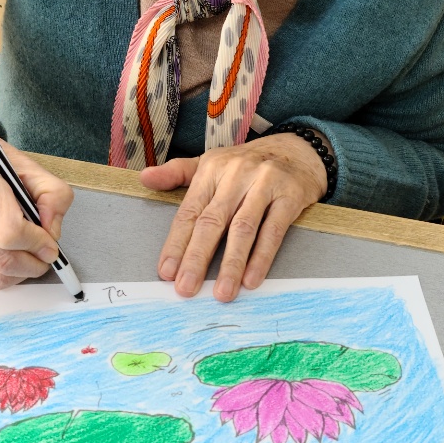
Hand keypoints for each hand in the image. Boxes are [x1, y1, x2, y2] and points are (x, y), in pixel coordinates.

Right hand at [0, 124, 73, 288]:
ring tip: (28, 251)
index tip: (49, 242)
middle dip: (34, 265)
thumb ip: (52, 195)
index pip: (9, 232)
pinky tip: (1, 243)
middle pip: (2, 261)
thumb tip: (52, 234)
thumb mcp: (27, 164)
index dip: (36, 243)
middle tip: (45, 254)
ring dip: (19, 272)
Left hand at [141, 133, 328, 302]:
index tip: (166, 272)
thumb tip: (144, 179)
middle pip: (212, 221)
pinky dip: (262, 257)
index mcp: (212, 169)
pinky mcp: (290, 196)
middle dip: (197, 258)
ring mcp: (264, 184)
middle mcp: (236, 174)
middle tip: (186, 288)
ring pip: (243, 229)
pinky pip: (273, 231)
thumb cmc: (249, 163)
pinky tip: (251, 279)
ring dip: (230, 264)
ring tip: (221, 292)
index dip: (177, 243)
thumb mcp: (212, 162)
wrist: (299, 150)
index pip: (190, 210)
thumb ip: (177, 173)